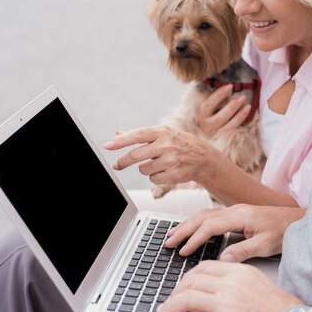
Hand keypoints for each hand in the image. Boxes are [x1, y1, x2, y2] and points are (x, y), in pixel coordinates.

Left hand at [103, 126, 219, 186]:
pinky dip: (155, 177)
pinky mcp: (175, 174)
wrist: (203, 158)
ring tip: (158, 164)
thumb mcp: (162, 134)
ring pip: (144, 169)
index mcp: (162, 132)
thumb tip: (117, 133)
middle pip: (137, 155)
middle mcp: (167, 144)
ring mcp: (172, 160)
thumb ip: (139, 135)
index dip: (122, 141)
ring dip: (146, 169)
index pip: (138, 135)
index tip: (107, 146)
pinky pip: (153, 179)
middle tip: (117, 165)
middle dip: (124, 161)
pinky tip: (166, 171)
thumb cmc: (179, 144)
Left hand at [156, 260, 302, 311]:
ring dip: (172, 303)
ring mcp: (226, 302)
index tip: (182, 283)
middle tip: (170, 298)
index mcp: (238, 272)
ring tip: (165, 309)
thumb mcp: (254, 281)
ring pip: (188, 296)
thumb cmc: (275, 305)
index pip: (205, 267)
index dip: (189, 275)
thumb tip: (213, 281)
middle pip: (193, 279)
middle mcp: (231, 284)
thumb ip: (233, 277)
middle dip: (177, 289)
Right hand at [165, 204, 305, 261]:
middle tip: (168, 241)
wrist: (297, 219)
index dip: (195, 239)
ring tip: (174, 235)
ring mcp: (235, 210)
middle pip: (202, 217)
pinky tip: (193, 229)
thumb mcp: (265, 244)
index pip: (210, 226)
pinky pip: (211, 216)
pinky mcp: (237, 213)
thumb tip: (223, 259)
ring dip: (188, 224)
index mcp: (240, 215)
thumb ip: (243, 251)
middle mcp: (235, 210)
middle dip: (183, 229)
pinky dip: (198, 222)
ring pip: (205, 215)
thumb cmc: (284, 229)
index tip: (183, 251)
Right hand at [197, 84, 251, 138]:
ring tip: (248, 105)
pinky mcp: (223, 137)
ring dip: (240, 114)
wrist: (205, 129)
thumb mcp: (208, 103)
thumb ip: (216, 97)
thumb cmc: (208, 111)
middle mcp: (207, 125)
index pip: (210, 104)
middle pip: (221, 117)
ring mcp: (215, 132)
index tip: (230, 86)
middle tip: (242, 97)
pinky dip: (241, 119)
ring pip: (229, 125)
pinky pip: (234, 128)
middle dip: (233, 107)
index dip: (220, 94)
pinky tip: (246, 111)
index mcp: (201, 114)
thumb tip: (229, 89)